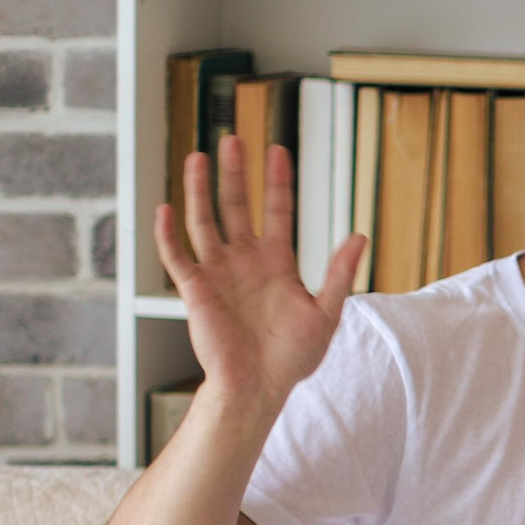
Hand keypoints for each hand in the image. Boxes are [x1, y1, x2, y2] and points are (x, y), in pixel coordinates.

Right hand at [151, 135, 363, 414]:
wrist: (260, 387)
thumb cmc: (293, 356)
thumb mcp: (326, 312)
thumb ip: (339, 273)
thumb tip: (359, 235)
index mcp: (277, 262)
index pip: (277, 210)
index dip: (277, 181)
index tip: (278, 150)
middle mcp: (244, 260)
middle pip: (236, 206)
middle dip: (235, 174)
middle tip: (234, 138)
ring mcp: (218, 273)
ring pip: (204, 221)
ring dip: (200, 190)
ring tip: (199, 156)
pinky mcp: (194, 291)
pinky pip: (177, 257)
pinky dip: (168, 234)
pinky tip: (164, 207)